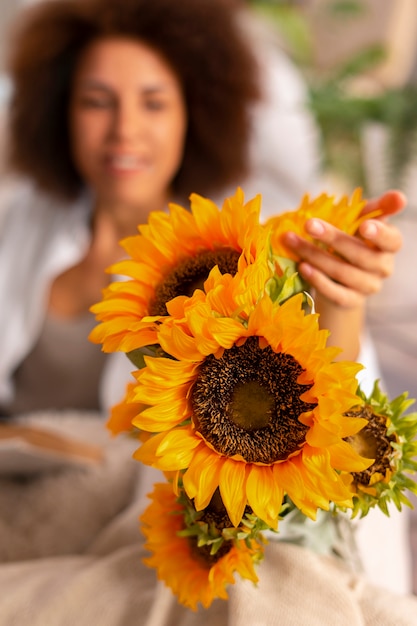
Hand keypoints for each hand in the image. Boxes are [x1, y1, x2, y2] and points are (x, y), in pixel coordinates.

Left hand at [282, 190, 405, 307]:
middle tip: (309, 224)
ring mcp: (368, 287)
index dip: (380, 234)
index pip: (392, 240)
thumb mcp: (363, 219)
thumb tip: (399, 196)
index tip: (364, 225)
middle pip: (360, 255)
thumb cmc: (352, 239)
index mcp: (389, 246)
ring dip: (315, 256)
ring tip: (293, 242)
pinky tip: (302, 266)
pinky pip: (335, 293)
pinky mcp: (350, 301)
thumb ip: (379, 207)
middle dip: (333, 238)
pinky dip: (317, 280)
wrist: (339, 275)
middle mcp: (383, 268)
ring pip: (342, 272)